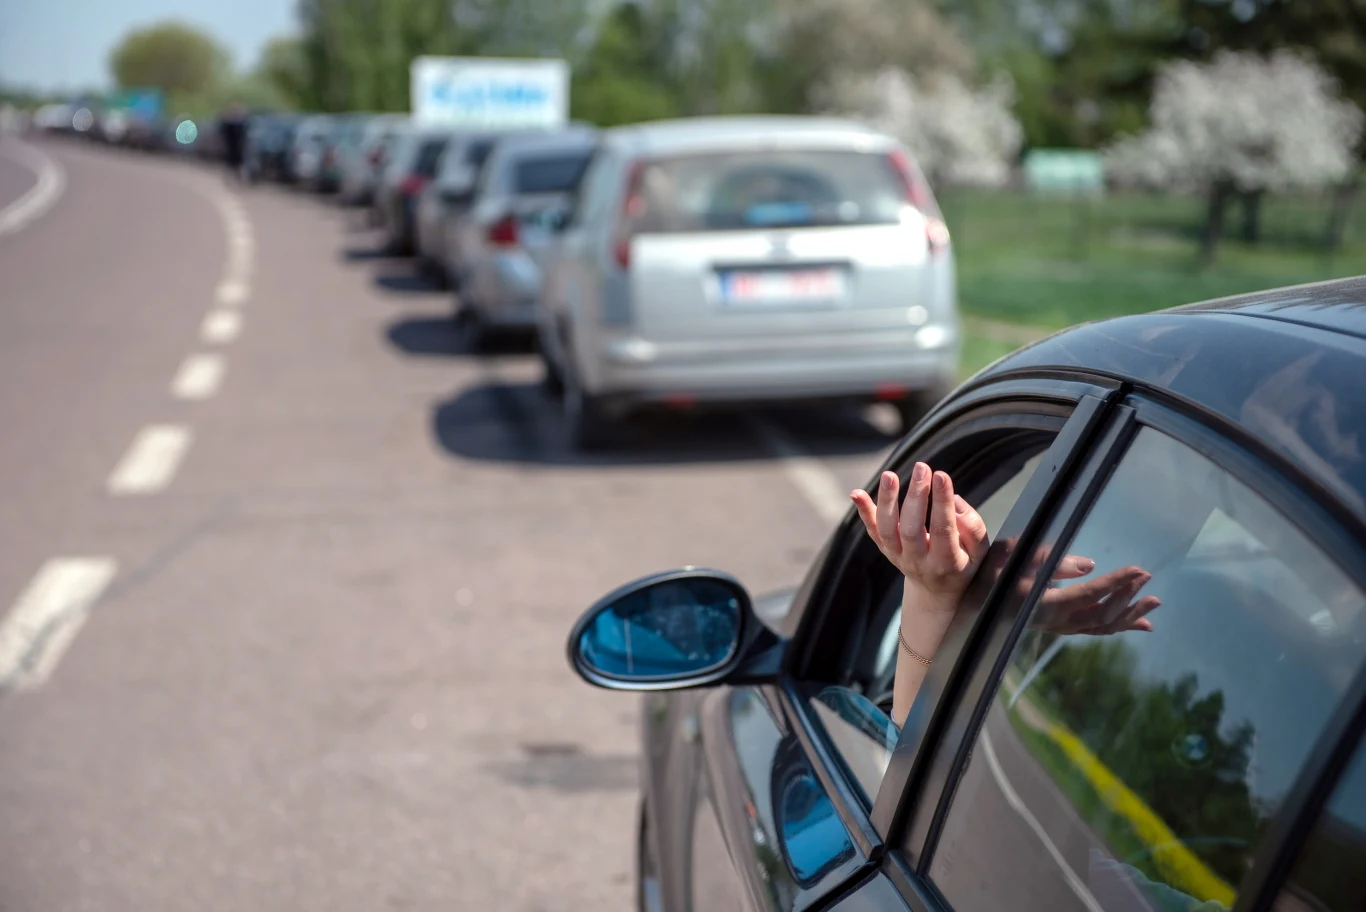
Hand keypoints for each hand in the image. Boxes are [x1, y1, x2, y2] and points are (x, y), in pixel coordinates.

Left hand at [851, 464, 989, 611]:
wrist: (936, 591)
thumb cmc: (962, 564)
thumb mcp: (980, 553)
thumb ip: (973, 528)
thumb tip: (955, 502)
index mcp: (946, 562)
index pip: (943, 530)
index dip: (942, 502)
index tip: (941, 476)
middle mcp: (918, 561)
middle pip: (912, 529)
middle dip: (916, 496)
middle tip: (922, 468)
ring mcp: (898, 556)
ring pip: (888, 529)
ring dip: (887, 501)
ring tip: (890, 475)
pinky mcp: (885, 549)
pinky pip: (872, 530)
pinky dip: (864, 512)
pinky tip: (856, 493)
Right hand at [985, 540, 1160, 633]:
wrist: (974, 605)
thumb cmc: (992, 574)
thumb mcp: (1012, 555)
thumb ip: (1048, 559)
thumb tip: (1089, 566)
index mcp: (1043, 603)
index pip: (1087, 594)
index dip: (1115, 583)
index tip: (1139, 569)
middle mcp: (1056, 621)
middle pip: (1101, 615)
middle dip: (1127, 596)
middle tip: (1146, 578)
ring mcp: (1061, 628)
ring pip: (1103, 627)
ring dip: (1130, 614)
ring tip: (1154, 601)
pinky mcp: (1063, 628)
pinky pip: (1097, 631)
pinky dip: (1122, 627)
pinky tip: (1143, 624)